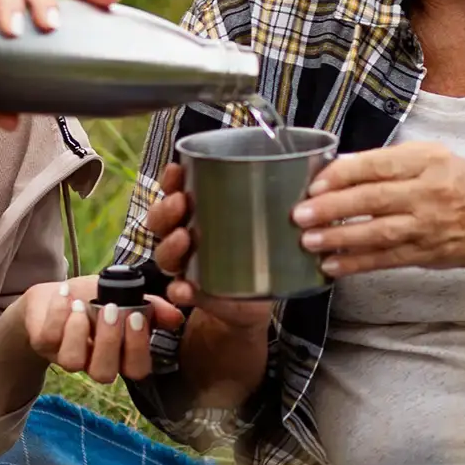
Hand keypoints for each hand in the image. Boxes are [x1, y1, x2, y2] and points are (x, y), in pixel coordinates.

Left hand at [16, 274, 184, 385]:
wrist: (56, 293)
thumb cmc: (95, 297)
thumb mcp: (126, 296)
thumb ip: (151, 306)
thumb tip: (176, 316)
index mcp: (120, 355)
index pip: (136, 369)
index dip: (138, 348)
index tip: (137, 316)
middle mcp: (94, 362)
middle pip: (105, 373)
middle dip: (110, 341)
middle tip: (112, 309)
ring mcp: (65, 356)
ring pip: (73, 362)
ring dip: (79, 332)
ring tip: (82, 306)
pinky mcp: (42, 344)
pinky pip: (49, 337)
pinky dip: (58, 312)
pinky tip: (66, 294)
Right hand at [144, 160, 275, 333]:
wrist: (260, 299)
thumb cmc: (262, 250)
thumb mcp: (269, 219)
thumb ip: (277, 196)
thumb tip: (303, 166)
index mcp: (198, 212)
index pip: (176, 190)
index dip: (170, 180)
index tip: (176, 169)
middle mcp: (186, 236)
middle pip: (161, 220)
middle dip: (165, 209)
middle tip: (180, 202)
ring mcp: (187, 265)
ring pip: (164, 253)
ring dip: (169, 245)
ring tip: (184, 237)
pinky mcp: (194, 293)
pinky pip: (178, 292)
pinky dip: (179, 290)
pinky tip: (185, 289)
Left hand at [290, 141, 464, 288]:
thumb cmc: (455, 184)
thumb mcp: (432, 157)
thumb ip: (391, 160)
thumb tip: (341, 166)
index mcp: (429, 161)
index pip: (379, 165)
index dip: (344, 174)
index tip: (314, 183)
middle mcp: (429, 193)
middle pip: (375, 199)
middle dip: (334, 207)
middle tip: (301, 214)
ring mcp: (427, 227)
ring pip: (378, 233)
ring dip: (341, 238)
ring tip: (309, 241)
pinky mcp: (424, 254)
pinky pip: (386, 260)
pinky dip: (357, 263)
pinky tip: (331, 265)